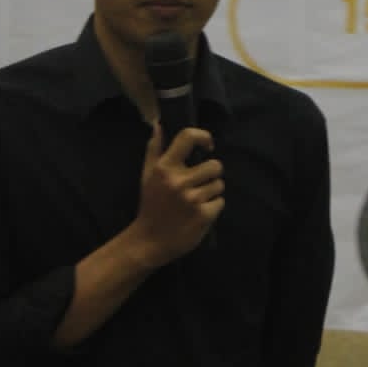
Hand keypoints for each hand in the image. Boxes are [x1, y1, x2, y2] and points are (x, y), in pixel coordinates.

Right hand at [133, 121, 223, 264]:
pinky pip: (220, 202)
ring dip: (212, 191)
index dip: (204, 136)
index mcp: (165, 168)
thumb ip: (154, 149)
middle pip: (215, 165)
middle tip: (201, 182)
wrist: (149, 241)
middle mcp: (179, 181)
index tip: (208, 145)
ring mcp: (192, 199)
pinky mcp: (203, 216)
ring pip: (219, 185)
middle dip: (211, 174)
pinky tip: (199, 212)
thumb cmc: (150, 205)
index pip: (188, 137)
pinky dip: (213, 207)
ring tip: (198, 199)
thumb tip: (158, 125)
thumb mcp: (147, 175)